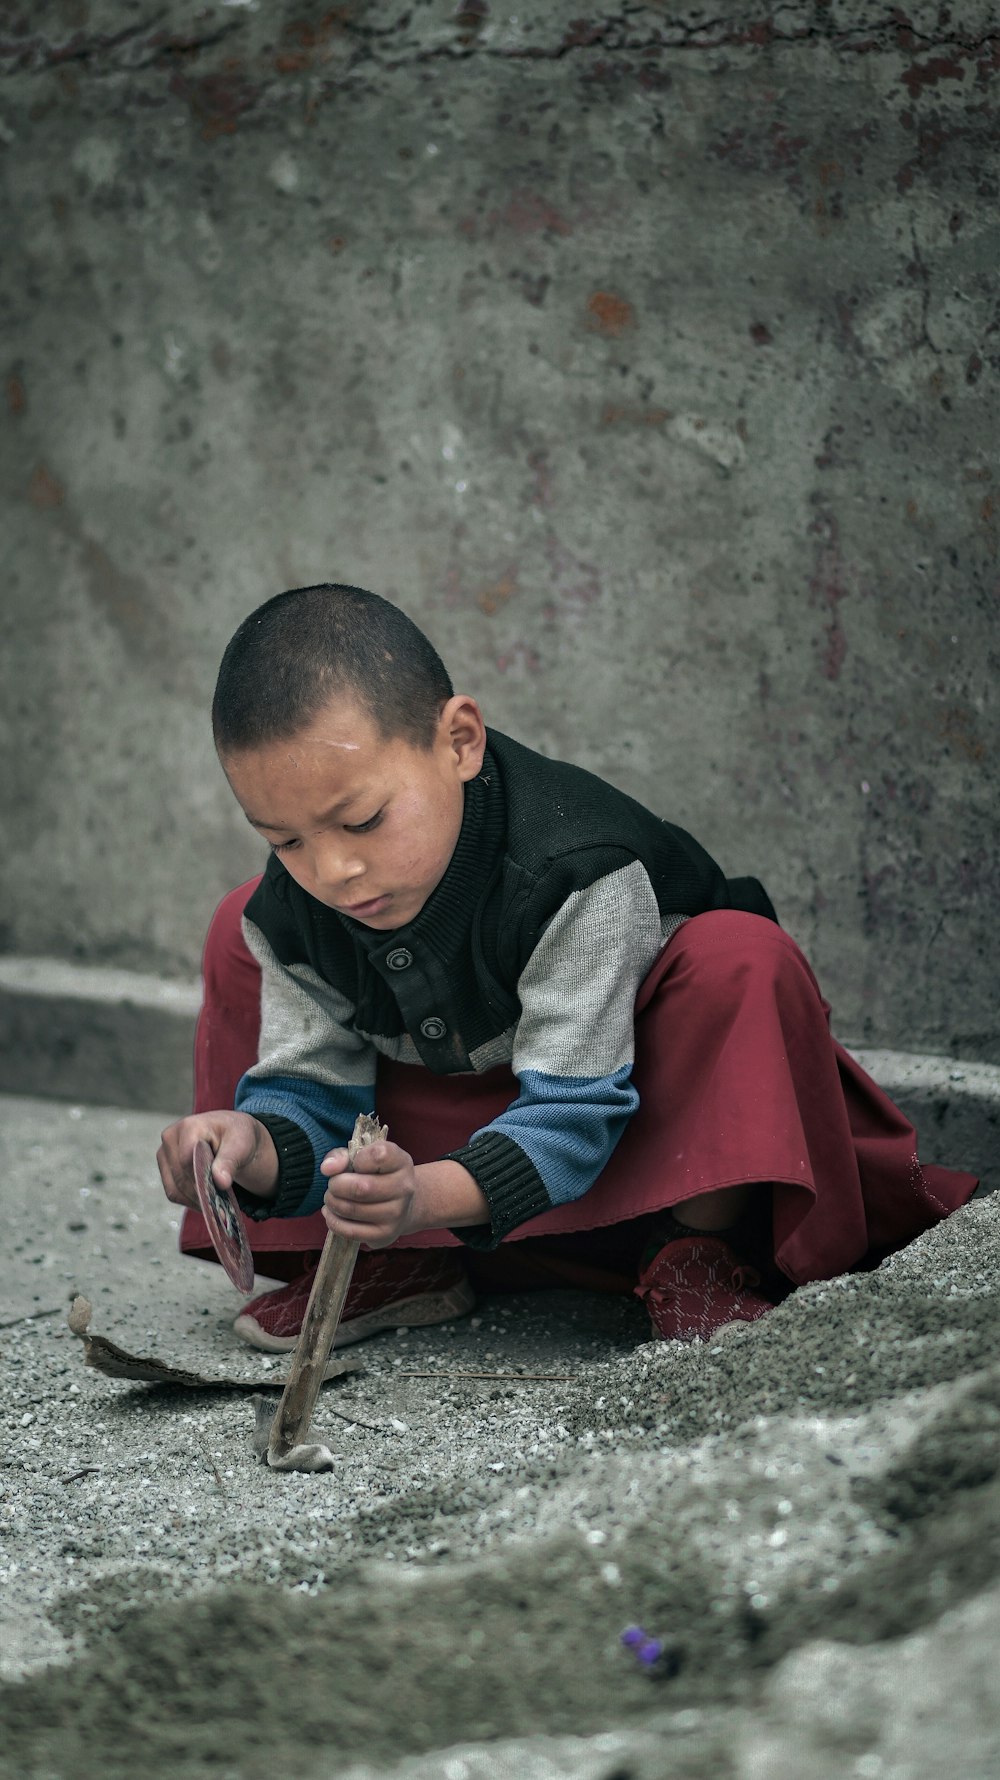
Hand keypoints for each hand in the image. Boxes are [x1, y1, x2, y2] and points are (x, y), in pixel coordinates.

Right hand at [157, 1111, 277, 1210]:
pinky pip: (172, 1192)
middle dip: (200, 1192)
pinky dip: (188, 1200)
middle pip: (180, 1175)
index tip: (219, 1191)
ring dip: (194, 1199)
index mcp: (189, 1127)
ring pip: (174, 1187)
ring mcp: (165, 1152)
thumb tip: (221, 1182)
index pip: (187, 1160)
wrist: (232, 1135)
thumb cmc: (237, 1136)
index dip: (201, 1178)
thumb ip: (230, 1161)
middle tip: (219, 1204)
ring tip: (214, 1204)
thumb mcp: (241, 1145)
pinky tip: (205, 1201)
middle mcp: (171, 1137)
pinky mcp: (165, 1166)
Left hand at [320, 1140, 418, 1247]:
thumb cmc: (375, 1175)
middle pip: (360, 1188)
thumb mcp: (361, 1157)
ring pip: (351, 1210)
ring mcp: (396, 1214)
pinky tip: (332, 1213)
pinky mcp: (384, 1235)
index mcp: (400, 1162)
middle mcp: (404, 1188)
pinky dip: (333, 1221)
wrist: (403, 1205)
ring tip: (332, 1198)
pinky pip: (350, 1231)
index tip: (354, 1163)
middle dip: (336, 1185)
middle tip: (333, 1185)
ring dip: (332, 1203)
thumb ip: (341, 1156)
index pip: (378, 1156)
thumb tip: (327, 1168)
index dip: (358, 1159)